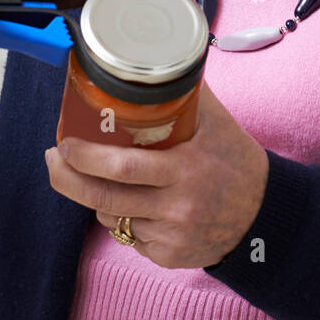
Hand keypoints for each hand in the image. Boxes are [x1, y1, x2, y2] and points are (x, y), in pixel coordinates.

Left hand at [45, 81, 269, 268]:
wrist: (265, 214)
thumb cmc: (237, 160)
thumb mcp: (217, 122)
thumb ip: (186, 94)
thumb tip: (158, 61)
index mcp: (184, 171)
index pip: (122, 167)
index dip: (86, 157)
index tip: (64, 142)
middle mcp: (174, 207)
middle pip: (103, 199)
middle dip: (67, 179)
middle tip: (54, 159)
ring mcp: (169, 236)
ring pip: (112, 218)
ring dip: (99, 196)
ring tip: (101, 176)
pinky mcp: (168, 257)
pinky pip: (130, 237)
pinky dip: (125, 218)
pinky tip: (139, 203)